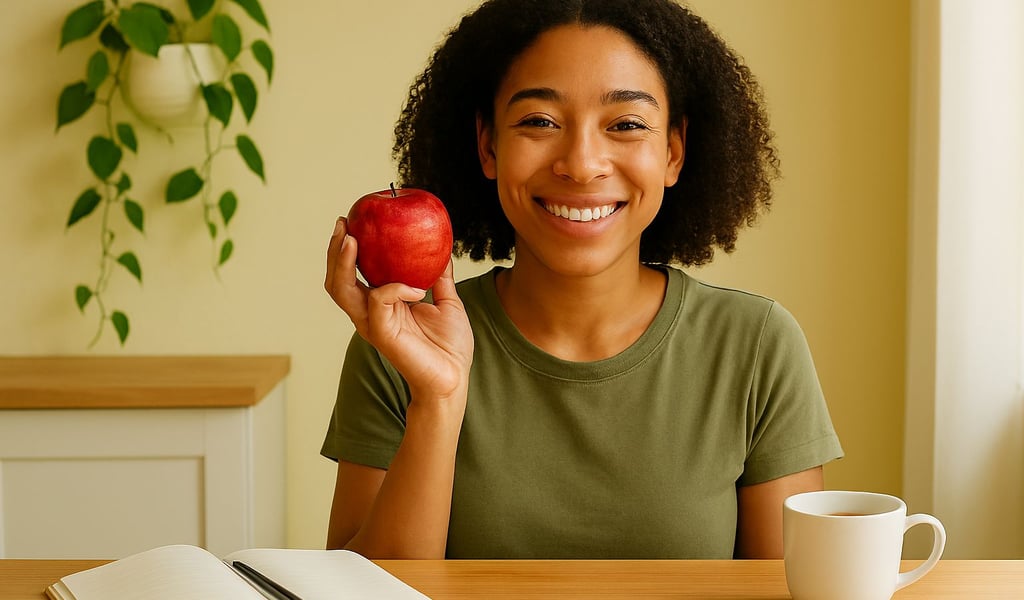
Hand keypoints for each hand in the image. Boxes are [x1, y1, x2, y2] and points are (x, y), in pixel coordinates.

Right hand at [325, 217, 473, 403]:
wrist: (454, 378)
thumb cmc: (450, 346)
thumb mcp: (448, 302)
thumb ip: (440, 277)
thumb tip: (442, 249)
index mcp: (380, 305)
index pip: (353, 274)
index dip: (347, 250)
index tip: (353, 222)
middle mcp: (370, 314)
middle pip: (337, 280)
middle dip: (335, 251)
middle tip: (344, 224)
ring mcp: (373, 324)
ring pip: (342, 289)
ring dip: (343, 262)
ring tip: (352, 239)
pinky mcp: (383, 334)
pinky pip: (380, 299)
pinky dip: (396, 287)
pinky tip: (417, 288)